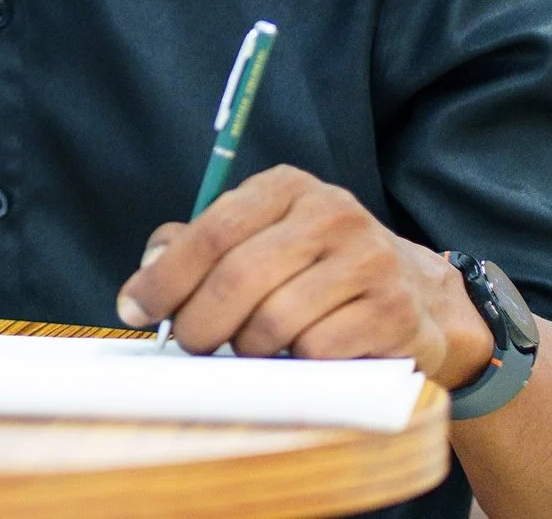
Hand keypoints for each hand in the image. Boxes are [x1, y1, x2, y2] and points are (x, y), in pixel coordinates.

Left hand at [115, 165, 495, 391]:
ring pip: (275, 320)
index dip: (167, 276)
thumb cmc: (313, 272)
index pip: (213, 230)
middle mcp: (332, 213)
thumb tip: (148, 273)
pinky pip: (317, 351)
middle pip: (240, 277)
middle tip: (190, 344)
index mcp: (288, 187)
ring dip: (247, 348)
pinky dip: (294, 364)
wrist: (416, 299)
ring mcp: (369, 261)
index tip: (135, 308)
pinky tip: (296, 357)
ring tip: (248, 349)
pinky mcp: (394, 312)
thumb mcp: (257, 240)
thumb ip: (196, 247)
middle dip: (199, 322)